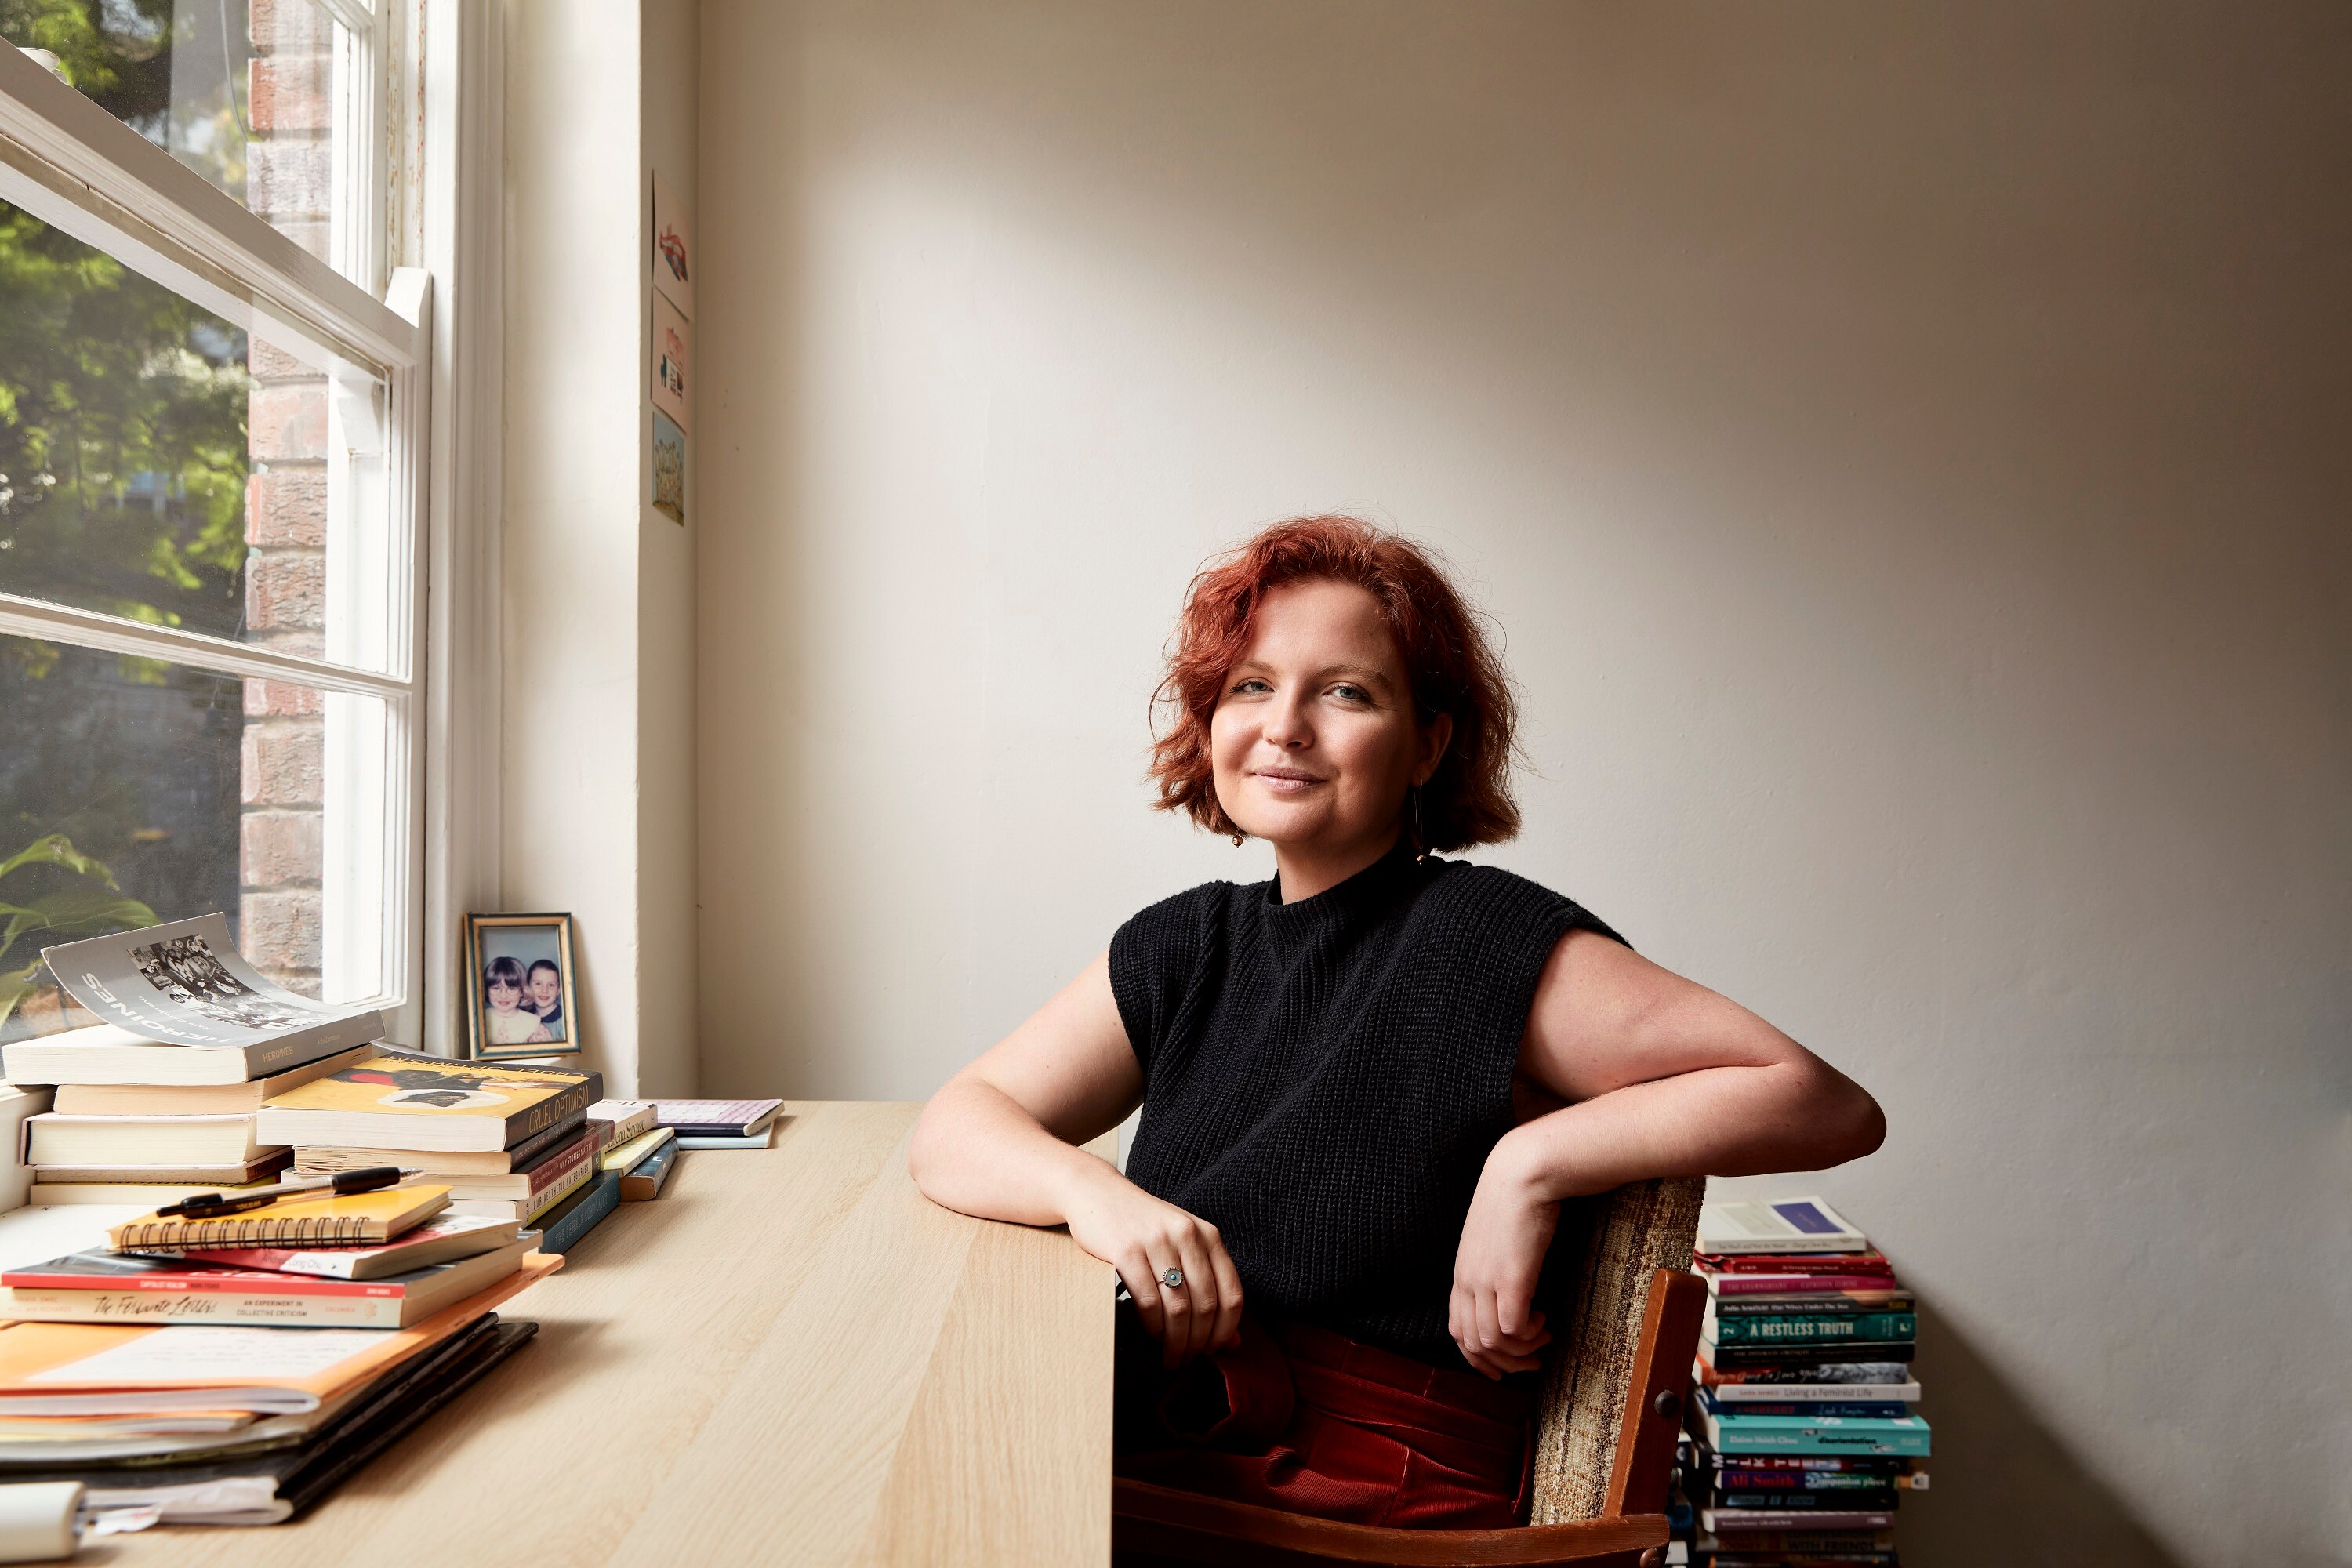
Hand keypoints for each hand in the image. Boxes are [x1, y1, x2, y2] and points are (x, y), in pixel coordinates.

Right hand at [1061, 1163, 1243, 1366]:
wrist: (1097, 1193)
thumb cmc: (1143, 1227)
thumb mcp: (1182, 1246)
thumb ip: (1209, 1286)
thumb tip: (1233, 1342)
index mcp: (1208, 1235)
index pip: (1232, 1294)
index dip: (1226, 1330)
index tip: (1214, 1350)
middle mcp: (1187, 1235)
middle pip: (1205, 1305)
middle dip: (1198, 1343)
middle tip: (1187, 1360)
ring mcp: (1156, 1241)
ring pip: (1178, 1307)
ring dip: (1176, 1341)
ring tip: (1170, 1357)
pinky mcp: (1126, 1250)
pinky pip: (1147, 1300)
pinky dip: (1153, 1326)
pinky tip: (1152, 1336)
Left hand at [1450, 1132, 1558, 1378]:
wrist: (1524, 1170)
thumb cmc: (1516, 1197)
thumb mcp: (1494, 1234)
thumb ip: (1494, 1260)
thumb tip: (1509, 1282)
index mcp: (1462, 1271)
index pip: (1456, 1331)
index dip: (1478, 1358)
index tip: (1502, 1368)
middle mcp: (1468, 1280)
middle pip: (1471, 1343)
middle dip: (1503, 1362)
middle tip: (1533, 1360)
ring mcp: (1487, 1280)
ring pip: (1491, 1342)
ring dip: (1521, 1350)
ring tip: (1544, 1337)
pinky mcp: (1512, 1278)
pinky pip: (1512, 1329)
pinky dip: (1529, 1335)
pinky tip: (1544, 1318)